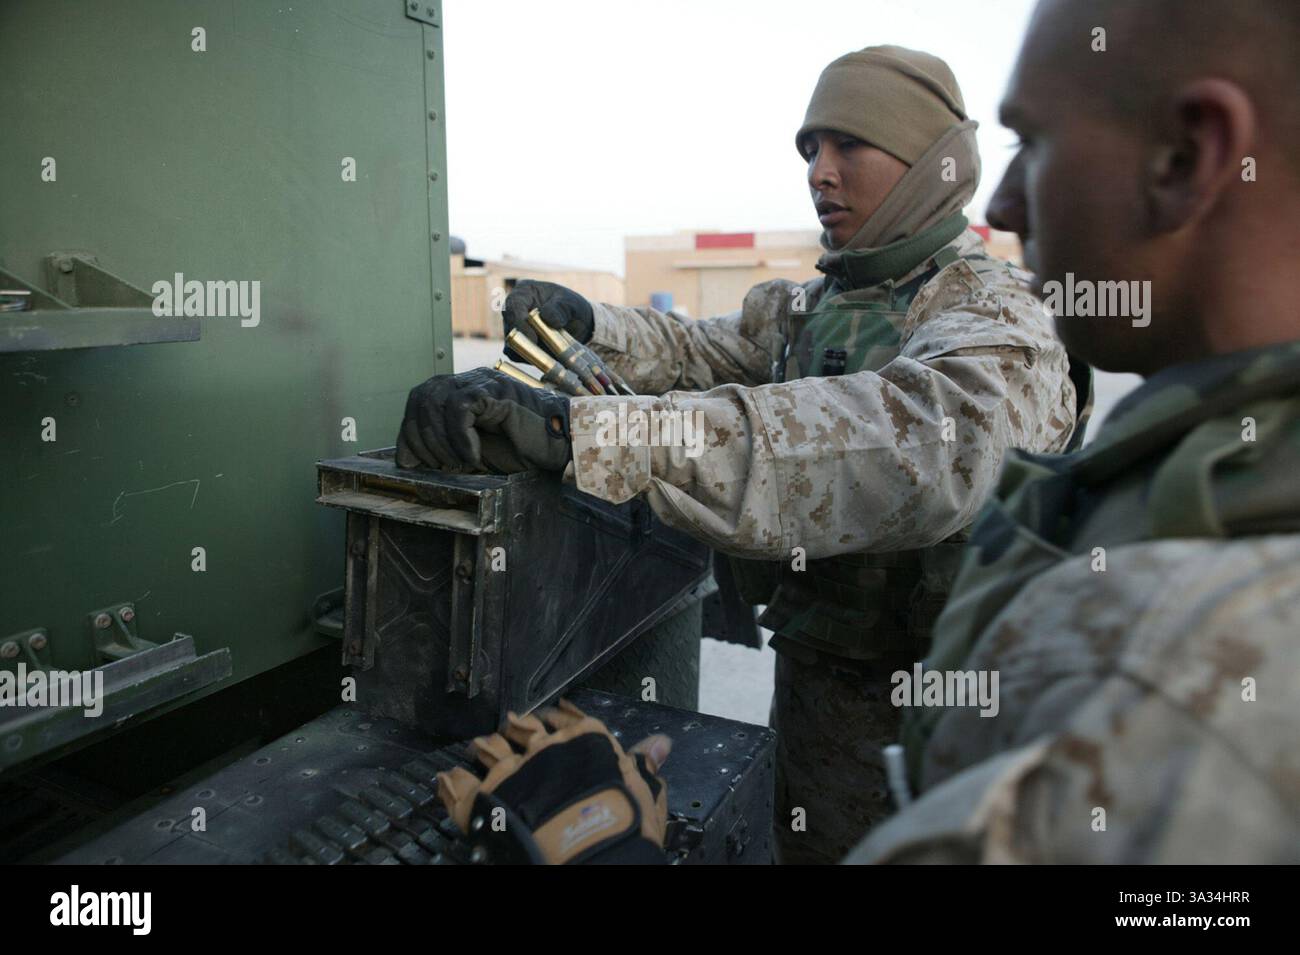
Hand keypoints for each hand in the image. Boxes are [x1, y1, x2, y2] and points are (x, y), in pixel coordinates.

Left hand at [395, 368, 571, 473]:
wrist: (560, 445)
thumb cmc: (521, 450)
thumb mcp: (471, 453)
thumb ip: (441, 449)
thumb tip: (406, 459)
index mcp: (462, 392)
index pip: (420, 399)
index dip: (409, 431)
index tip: (413, 461)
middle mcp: (470, 382)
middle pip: (423, 397)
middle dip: (421, 437)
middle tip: (439, 465)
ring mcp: (483, 383)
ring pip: (437, 400)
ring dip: (440, 439)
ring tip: (459, 462)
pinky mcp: (496, 392)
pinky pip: (461, 407)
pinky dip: (460, 436)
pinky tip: (473, 455)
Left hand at [437, 700, 671, 863]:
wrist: (592, 858)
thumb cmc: (624, 828)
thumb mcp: (645, 794)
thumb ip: (645, 766)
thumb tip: (659, 745)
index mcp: (586, 741)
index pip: (569, 718)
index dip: (559, 716)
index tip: (553, 715)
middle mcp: (545, 748)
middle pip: (524, 728)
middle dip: (517, 726)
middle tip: (510, 724)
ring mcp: (512, 772)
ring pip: (491, 749)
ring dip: (484, 746)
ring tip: (479, 744)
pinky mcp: (485, 801)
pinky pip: (460, 787)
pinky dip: (451, 782)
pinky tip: (446, 778)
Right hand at [502, 280, 594, 361]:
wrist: (578, 325)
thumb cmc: (572, 308)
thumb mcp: (572, 304)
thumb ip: (562, 308)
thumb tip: (549, 318)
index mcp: (523, 292)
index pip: (513, 306)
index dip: (519, 323)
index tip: (533, 338)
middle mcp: (513, 311)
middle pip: (509, 329)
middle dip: (525, 343)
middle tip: (545, 353)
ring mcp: (513, 329)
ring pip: (511, 346)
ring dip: (531, 353)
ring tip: (554, 355)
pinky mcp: (517, 346)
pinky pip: (518, 357)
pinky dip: (533, 360)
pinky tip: (550, 360)